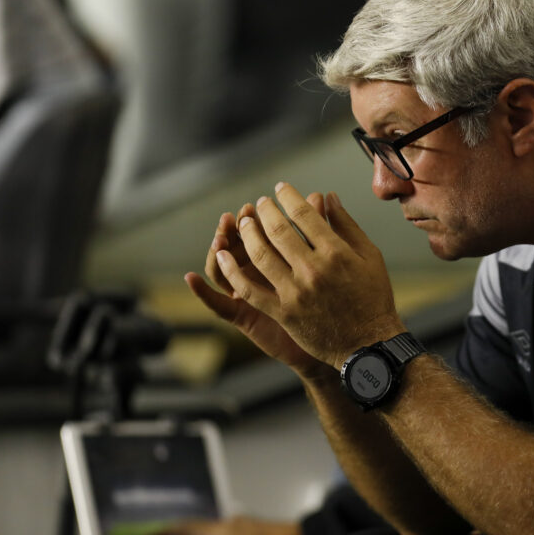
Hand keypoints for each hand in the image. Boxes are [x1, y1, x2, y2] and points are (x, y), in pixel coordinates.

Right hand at [186, 196, 327, 375]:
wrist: (342, 339)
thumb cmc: (337, 298)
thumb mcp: (328, 261)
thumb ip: (322, 231)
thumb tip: (321, 195)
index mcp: (278, 258)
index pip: (261, 233)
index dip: (256, 219)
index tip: (255, 204)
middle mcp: (259, 274)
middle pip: (238, 247)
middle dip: (234, 231)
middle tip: (233, 217)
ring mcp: (248, 295)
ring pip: (222, 271)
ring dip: (216, 254)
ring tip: (217, 240)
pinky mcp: (243, 317)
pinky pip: (218, 304)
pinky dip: (202, 292)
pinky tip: (191, 278)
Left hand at [214, 182, 404, 368]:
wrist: (369, 344)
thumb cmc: (373, 298)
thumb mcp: (370, 256)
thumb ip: (347, 225)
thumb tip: (328, 197)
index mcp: (336, 253)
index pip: (304, 215)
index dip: (289, 197)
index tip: (282, 189)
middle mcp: (313, 270)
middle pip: (278, 231)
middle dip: (265, 211)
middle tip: (260, 203)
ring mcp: (295, 293)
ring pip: (260, 255)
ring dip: (248, 234)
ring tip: (244, 222)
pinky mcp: (283, 313)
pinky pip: (249, 289)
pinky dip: (232, 271)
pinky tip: (223, 256)